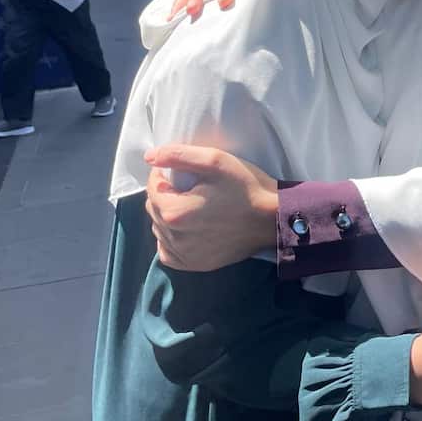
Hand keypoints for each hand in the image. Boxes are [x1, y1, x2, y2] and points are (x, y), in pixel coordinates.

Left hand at [143, 145, 278, 270]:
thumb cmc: (246, 187)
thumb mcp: (215, 161)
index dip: (162, 174)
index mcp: (175, 212)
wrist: (272, 219)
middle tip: (187, 185)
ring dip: (167, 215)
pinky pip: (168, 253)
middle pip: (154, 209)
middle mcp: (174, 238)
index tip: (180, 169)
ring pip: (159, 230)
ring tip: (189, 205)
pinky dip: (170, 240)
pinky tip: (185, 229)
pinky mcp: (195, 265)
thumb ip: (179, 155)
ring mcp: (185, 255)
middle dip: (164, 194)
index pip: (152, 188)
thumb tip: (149, 156)